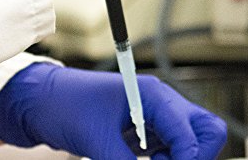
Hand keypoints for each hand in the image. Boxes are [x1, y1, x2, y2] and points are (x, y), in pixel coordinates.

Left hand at [0, 63, 226, 158]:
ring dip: (177, 158)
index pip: (193, 133)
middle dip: (194, 154)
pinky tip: (138, 159)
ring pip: (189, 141)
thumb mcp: (97, 141)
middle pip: (205, 130)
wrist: (41, 101)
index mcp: (151, 94)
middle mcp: (158, 102)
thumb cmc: (65, 106)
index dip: (186, 159)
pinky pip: (168, 148)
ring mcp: (152, 115)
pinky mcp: (142, 129)